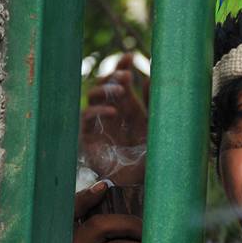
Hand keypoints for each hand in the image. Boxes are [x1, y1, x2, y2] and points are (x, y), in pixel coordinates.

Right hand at [80, 54, 148, 184]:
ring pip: (92, 97)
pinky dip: (97, 111)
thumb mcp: (156, 128)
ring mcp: (99, 126)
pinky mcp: (88, 139)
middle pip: (105, 85)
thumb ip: (154, 104)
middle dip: (113, 75)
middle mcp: (112, 115)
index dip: (122, 67)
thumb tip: (150, 76)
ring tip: (121, 90)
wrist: (140, 186)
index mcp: (129, 109)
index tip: (129, 56)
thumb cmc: (150, 160)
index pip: (121, 82)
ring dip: (104, 89)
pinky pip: (85, 118)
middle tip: (126, 75)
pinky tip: (113, 112)